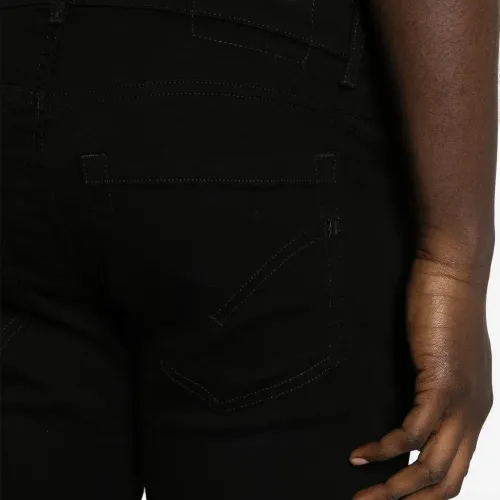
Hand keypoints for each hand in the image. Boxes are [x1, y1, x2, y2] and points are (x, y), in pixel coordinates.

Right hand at [349, 255, 493, 498]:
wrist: (454, 272)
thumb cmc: (443, 309)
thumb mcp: (440, 358)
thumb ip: (430, 387)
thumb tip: (407, 410)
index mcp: (475, 412)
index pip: (456, 473)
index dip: (425, 497)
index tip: (391, 498)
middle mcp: (474, 416)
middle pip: (446, 484)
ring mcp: (462, 403)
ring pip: (431, 469)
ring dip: (393, 489)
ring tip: (361, 496)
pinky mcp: (442, 384)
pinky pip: (411, 434)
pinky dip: (384, 450)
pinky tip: (359, 454)